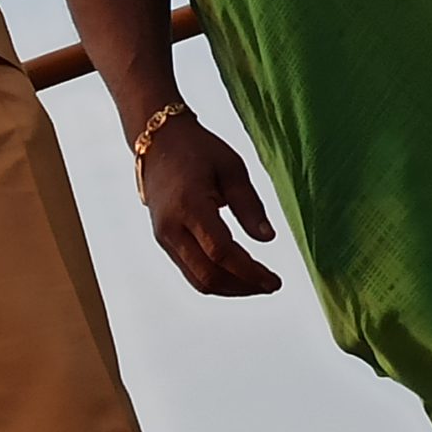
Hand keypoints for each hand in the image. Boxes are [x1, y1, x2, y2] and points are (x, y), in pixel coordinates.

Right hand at [138, 117, 281, 297]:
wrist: (158, 143)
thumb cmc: (199, 150)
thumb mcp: (232, 167)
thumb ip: (249, 205)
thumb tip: (268, 239)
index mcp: (189, 204)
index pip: (221, 252)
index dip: (250, 272)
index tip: (274, 281)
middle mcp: (171, 227)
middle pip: (208, 275)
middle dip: (242, 286)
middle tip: (270, 285)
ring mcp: (164, 237)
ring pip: (198, 280)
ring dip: (230, 288)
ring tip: (258, 283)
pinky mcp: (165, 241)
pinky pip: (191, 271)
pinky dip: (216, 278)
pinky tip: (237, 274)